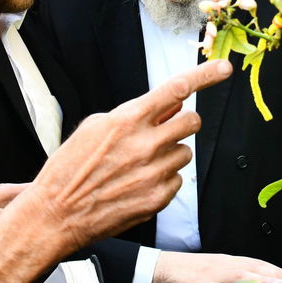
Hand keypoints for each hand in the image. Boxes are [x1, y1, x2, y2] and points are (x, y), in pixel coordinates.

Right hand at [33, 59, 233, 252]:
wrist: (56, 214)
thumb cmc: (69, 169)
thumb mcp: (94, 128)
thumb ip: (133, 114)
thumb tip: (168, 105)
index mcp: (127, 120)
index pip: (176, 89)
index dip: (205, 75)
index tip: (224, 68)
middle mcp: (145, 144)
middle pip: (191, 121)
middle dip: (181, 123)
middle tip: (164, 130)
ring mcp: (154, 173)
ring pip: (185, 152)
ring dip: (169, 154)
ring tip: (138, 164)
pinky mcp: (158, 198)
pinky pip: (177, 180)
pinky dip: (163, 179)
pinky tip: (137, 184)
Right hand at [151, 251, 281, 282]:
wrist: (160, 268)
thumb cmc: (188, 272)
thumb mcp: (213, 272)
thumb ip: (231, 279)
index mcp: (229, 262)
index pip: (259, 264)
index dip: (278, 270)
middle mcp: (225, 265)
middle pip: (255, 268)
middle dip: (277, 275)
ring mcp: (213, 274)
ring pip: (242, 277)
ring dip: (262, 281)